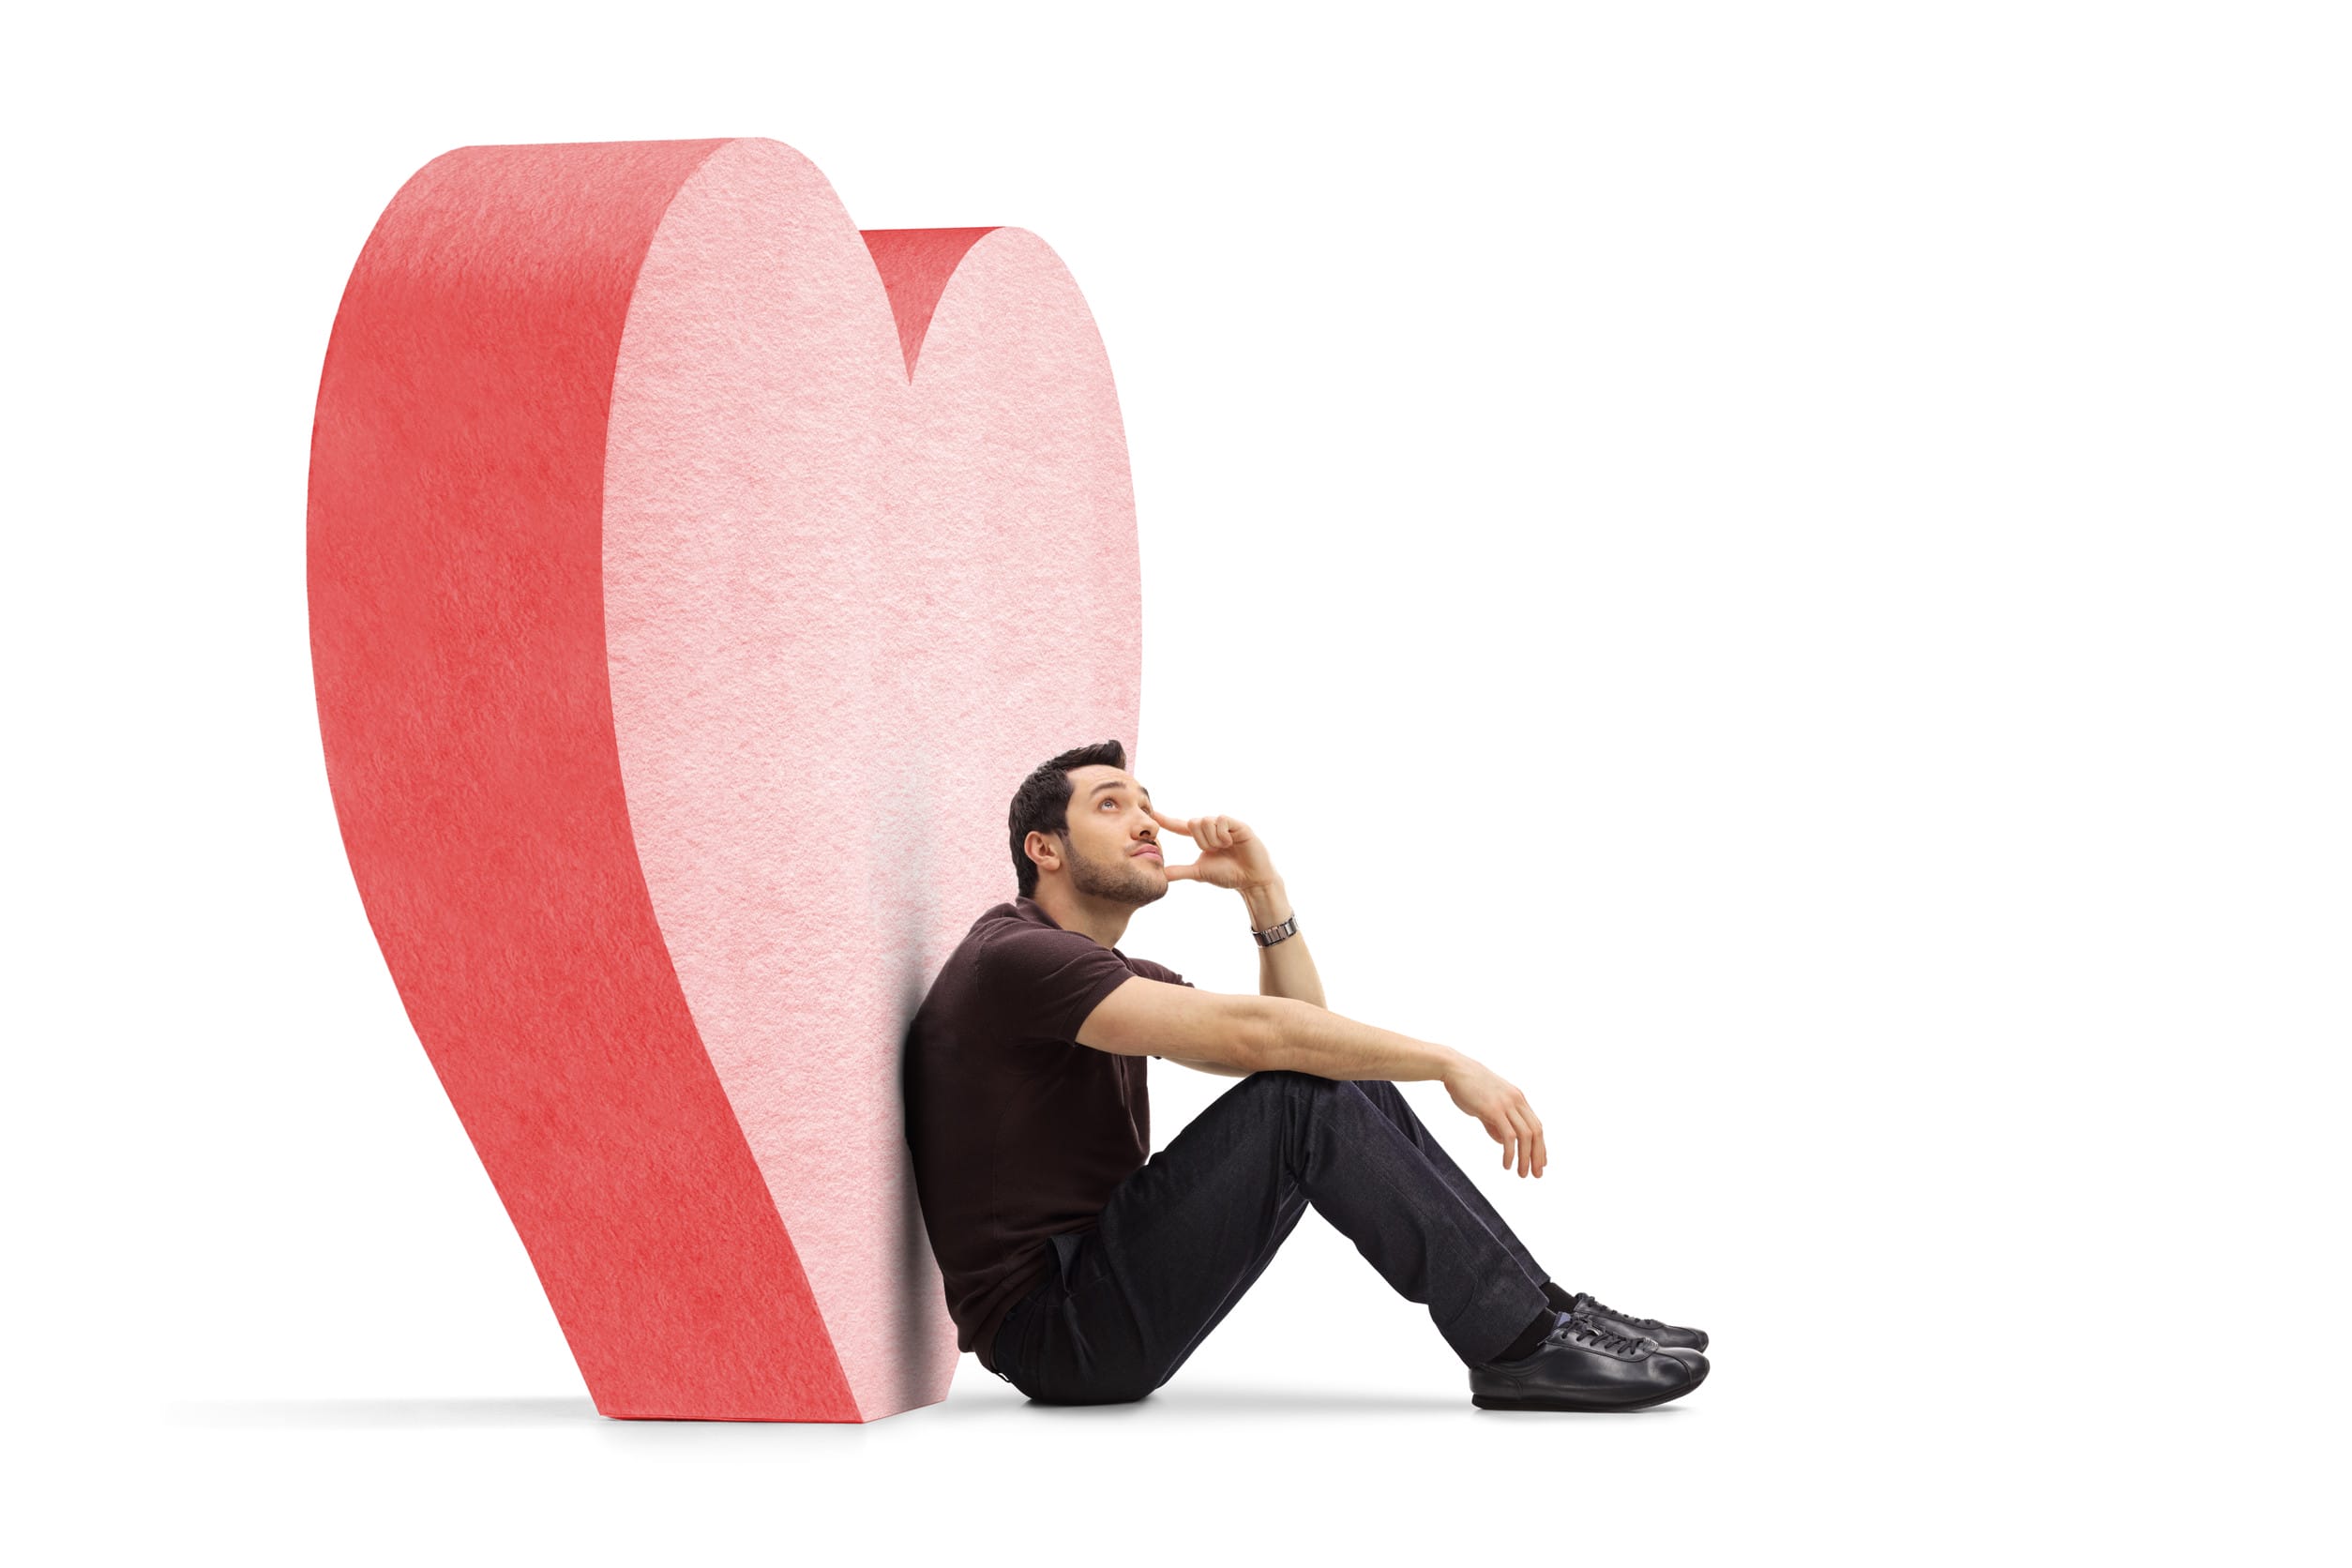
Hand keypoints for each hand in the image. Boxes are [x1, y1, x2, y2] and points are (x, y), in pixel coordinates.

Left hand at [1147, 805, 1278, 891]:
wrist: (1250, 880)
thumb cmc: (1228, 875)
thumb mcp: (1199, 872)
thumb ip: (1180, 871)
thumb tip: (1160, 874)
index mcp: (1202, 837)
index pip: (1180, 826)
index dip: (1166, 820)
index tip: (1152, 813)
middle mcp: (1212, 828)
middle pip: (1193, 823)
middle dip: (1201, 841)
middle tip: (1215, 851)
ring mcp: (1225, 825)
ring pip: (1205, 821)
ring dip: (1212, 840)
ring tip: (1225, 847)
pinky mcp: (1237, 824)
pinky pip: (1220, 821)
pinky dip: (1223, 835)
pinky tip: (1232, 842)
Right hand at [1441, 1055, 1546, 1177]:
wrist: (1454, 1069)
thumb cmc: (1467, 1086)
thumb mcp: (1487, 1105)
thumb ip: (1496, 1122)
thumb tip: (1503, 1141)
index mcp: (1518, 1098)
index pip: (1536, 1126)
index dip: (1541, 1146)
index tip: (1540, 1163)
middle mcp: (1517, 1101)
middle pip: (1536, 1132)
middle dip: (1538, 1156)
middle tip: (1536, 1174)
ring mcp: (1506, 1104)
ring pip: (1525, 1136)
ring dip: (1526, 1158)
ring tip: (1522, 1174)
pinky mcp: (1494, 1110)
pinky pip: (1508, 1136)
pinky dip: (1510, 1153)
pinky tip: (1506, 1164)